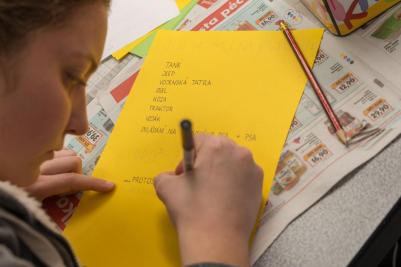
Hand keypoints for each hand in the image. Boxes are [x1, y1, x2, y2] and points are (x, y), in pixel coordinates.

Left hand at [25, 149, 114, 200]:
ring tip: (59, 172)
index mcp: (38, 186)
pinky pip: (54, 149)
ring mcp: (34, 157)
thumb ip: (52, 199)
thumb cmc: (12, 200)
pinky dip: (57, 155)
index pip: (72, 181)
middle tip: (70, 182)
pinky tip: (49, 163)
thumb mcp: (31, 208)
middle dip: (77, 171)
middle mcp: (37, 168)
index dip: (93, 184)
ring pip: (65, 152)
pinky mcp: (29, 152)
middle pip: (73, 162)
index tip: (109, 186)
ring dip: (68, 161)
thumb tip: (72, 193)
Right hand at [154, 135, 263, 266]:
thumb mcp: (166, 187)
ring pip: (232, 162)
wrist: (217, 241)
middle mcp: (238, 152)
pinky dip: (234, 182)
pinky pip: (243, 176)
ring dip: (221, 170)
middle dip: (205, 161)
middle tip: (197, 182)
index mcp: (216, 146)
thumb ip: (165, 174)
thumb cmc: (192, 210)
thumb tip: (172, 177)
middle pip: (217, 148)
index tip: (184, 175)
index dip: (187, 157)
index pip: (198, 140)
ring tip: (212, 192)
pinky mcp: (260, 185)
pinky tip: (225, 199)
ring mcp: (252, 169)